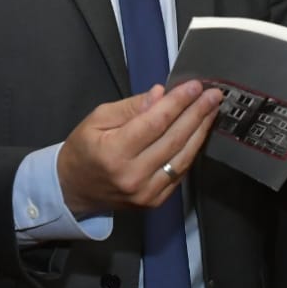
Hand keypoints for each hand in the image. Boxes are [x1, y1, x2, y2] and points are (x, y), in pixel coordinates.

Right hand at [57, 80, 223, 217]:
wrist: (73, 190)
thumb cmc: (83, 150)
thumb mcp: (97, 120)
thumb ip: (130, 108)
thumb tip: (160, 94)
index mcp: (114, 153)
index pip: (154, 123)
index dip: (177, 103)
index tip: (195, 86)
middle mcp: (133, 176)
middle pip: (173, 139)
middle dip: (196, 113)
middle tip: (213, 94)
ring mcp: (146, 193)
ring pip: (182, 157)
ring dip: (201, 131)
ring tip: (212, 110)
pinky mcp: (155, 201)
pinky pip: (180, 172)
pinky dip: (192, 150)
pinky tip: (200, 132)